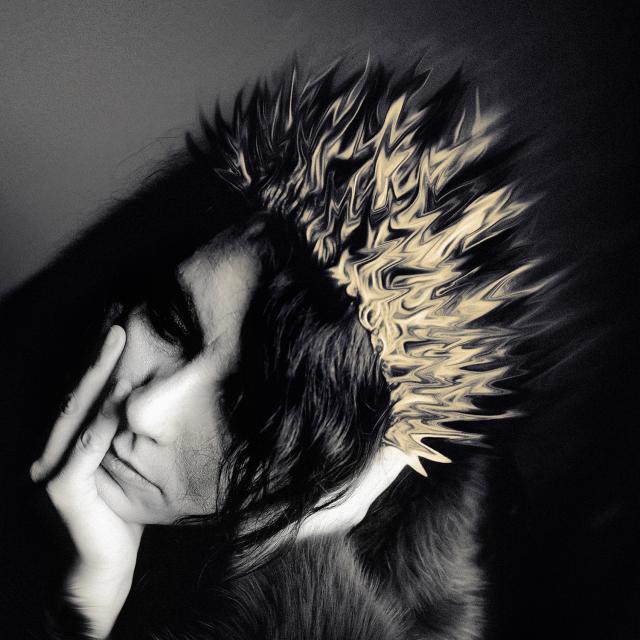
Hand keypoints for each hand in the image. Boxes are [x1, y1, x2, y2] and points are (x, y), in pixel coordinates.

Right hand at [31, 325, 140, 638]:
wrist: (102, 570)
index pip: (81, 395)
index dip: (96, 361)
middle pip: (76, 394)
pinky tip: (122, 392)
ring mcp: (51, 470)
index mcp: (64, 447)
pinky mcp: (63, 489)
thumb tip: (147, 401)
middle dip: (96, 355)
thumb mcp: (123, 470)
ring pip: (78, 412)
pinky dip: (105, 418)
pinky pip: (88, 446)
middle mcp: (50, 453)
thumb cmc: (120, 518)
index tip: (115, 327)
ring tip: (117, 340)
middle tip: (116, 320)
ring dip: (99, 373)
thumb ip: (124, 438)